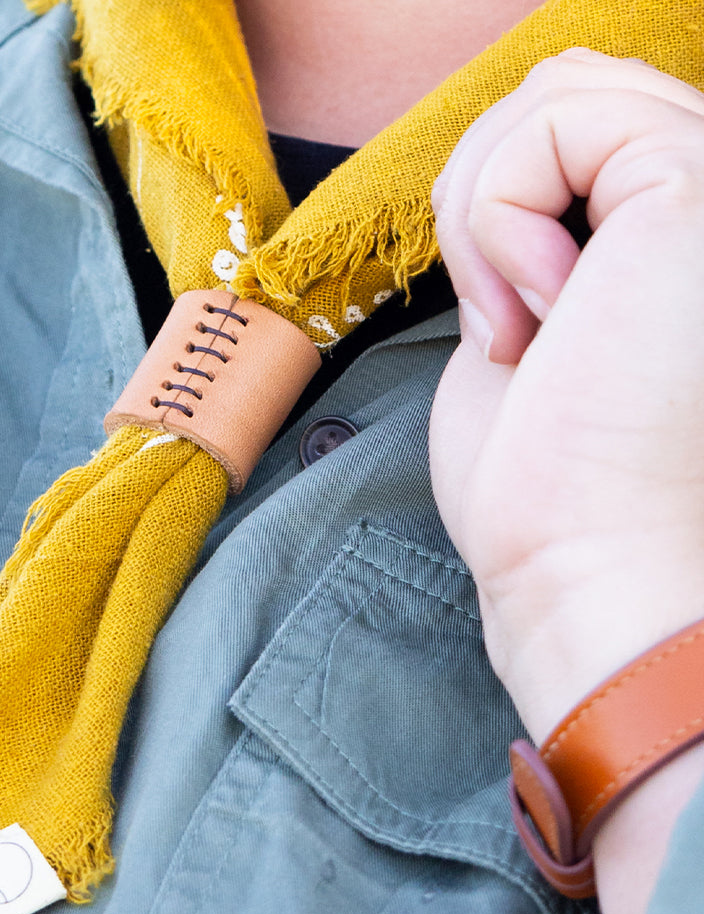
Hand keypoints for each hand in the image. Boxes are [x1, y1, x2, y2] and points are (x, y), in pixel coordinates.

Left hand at [429, 49, 703, 913]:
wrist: (582, 566)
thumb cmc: (546, 477)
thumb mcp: (530, 321)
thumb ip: (542, 223)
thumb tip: (513, 168)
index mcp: (673, 240)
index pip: (589, 128)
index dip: (511, 207)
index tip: (520, 331)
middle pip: (568, 94)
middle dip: (489, 203)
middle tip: (511, 326)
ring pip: (552, 93)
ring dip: (486, 216)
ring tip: (523, 326)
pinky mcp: (696, 190)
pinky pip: (545, 125)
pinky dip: (495, 223)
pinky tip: (536, 318)